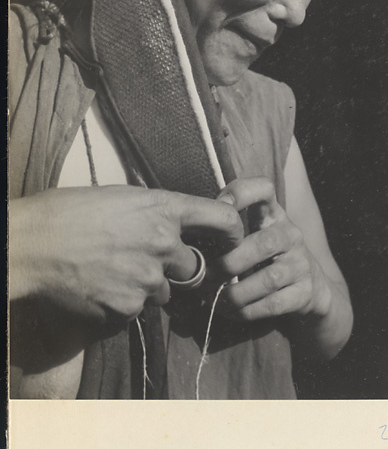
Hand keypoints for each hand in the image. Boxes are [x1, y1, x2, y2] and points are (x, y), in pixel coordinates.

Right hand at [9, 185, 242, 323]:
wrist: (33, 244)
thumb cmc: (70, 211)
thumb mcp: (121, 197)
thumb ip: (155, 212)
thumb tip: (174, 224)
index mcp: (163, 208)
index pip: (222, 217)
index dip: (234, 229)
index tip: (234, 238)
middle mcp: (164, 243)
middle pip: (193, 266)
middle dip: (175, 268)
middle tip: (143, 261)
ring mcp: (148, 278)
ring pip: (163, 292)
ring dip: (147, 287)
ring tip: (113, 273)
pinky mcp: (129, 308)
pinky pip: (137, 310)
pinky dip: (124, 303)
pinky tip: (100, 288)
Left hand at [207, 177, 332, 321]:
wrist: (310, 288)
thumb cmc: (265, 257)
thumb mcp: (252, 235)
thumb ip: (226, 231)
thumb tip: (186, 239)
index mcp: (273, 214)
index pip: (264, 188)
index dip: (241, 192)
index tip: (219, 206)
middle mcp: (290, 234)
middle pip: (262, 244)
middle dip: (228, 264)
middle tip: (205, 277)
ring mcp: (301, 263)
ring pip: (267, 280)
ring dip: (234, 293)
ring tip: (213, 298)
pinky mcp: (305, 292)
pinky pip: (272, 304)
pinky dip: (246, 311)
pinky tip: (229, 310)